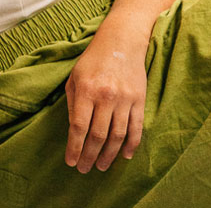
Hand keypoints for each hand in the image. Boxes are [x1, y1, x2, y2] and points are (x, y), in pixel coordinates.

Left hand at [64, 17, 147, 172]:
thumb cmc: (93, 59)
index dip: (74, 147)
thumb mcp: (75, 76)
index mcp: (86, 89)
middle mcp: (105, 95)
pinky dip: (131, 145)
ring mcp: (124, 98)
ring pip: (117, 136)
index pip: (78, 127)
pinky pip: (136, 128)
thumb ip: (73, 102)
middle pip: (97, 136)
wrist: (121, 41)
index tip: (71, 162)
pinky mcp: (139, 100)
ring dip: (109, 156)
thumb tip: (74, 130)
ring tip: (101, 166)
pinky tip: (124, 156)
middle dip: (89, 156)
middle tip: (84, 169)